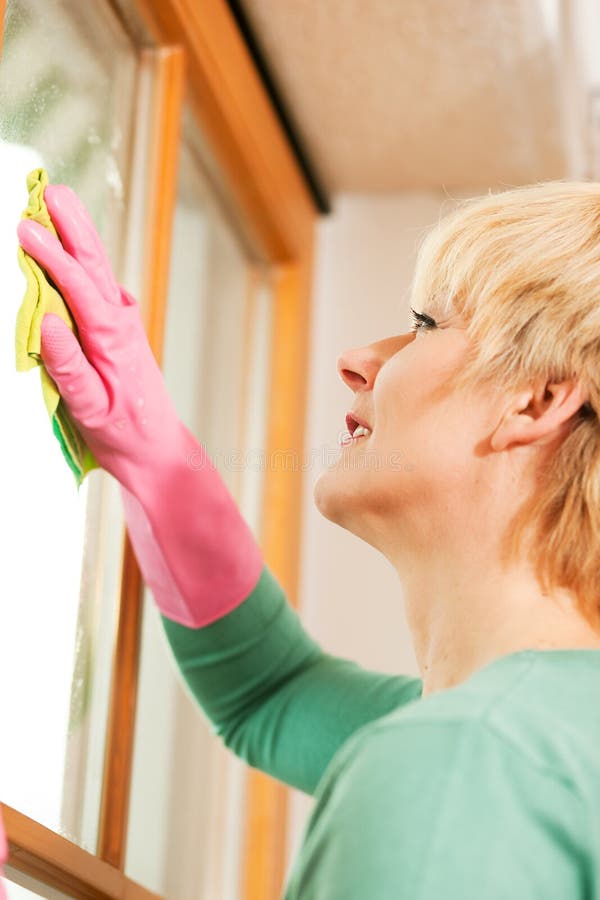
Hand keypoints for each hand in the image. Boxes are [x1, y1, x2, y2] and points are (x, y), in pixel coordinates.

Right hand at [17, 186, 183, 489]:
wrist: (155, 447)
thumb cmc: (123, 431)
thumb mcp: (89, 408)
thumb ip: (69, 366)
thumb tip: (46, 322)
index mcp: (113, 336)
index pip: (78, 286)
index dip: (50, 255)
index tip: (23, 228)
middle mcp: (122, 320)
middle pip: (94, 263)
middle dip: (72, 224)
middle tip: (49, 190)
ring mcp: (123, 319)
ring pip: (98, 268)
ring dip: (78, 233)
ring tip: (59, 200)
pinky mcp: (119, 325)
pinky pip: (97, 284)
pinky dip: (81, 257)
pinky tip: (68, 243)